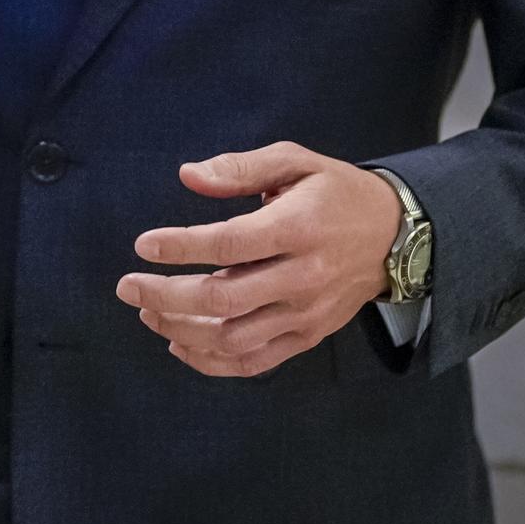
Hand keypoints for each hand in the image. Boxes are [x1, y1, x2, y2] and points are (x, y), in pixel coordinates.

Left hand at [114, 142, 402, 377]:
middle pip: (224, 299)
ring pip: (234, 338)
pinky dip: (212, 362)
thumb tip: (188, 175)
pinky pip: (255, 362)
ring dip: (181, 330)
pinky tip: (180, 345)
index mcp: (298, 228)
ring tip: (147, 312)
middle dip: (165, 296)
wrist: (398, 237)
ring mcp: (306, 314)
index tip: (144, 244)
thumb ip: (241, 168)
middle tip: (126, 287)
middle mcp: (302, 277)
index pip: (229, 245)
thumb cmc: (336, 193)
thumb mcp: (296, 161)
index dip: (180, 247)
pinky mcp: (308, 336)